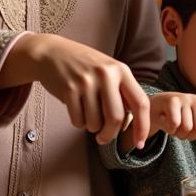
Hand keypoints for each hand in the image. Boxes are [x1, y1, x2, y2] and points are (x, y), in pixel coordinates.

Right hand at [1, 33, 150, 146]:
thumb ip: (122, 93)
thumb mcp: (109, 71)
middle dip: (110, 135)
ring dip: (91, 127)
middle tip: (103, 138)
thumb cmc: (85, 66)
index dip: (143, 126)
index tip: (140, 143)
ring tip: (87, 114)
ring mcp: (86, 82)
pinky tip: (76, 109)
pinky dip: (78, 122)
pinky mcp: (69, 89)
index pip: (140, 103)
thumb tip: (133, 125)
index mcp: (121, 70)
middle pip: (116, 118)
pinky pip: (78, 121)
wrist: (52, 52)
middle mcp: (106, 74)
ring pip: (95, 123)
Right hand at [148, 92, 195, 142]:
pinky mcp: (172, 101)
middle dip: (191, 136)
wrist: (158, 106)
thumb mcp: (195, 120)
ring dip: (180, 134)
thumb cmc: (180, 116)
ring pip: (187, 128)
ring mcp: (184, 99)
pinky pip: (174, 124)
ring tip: (176, 128)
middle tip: (185, 133)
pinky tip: (168, 124)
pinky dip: (171, 130)